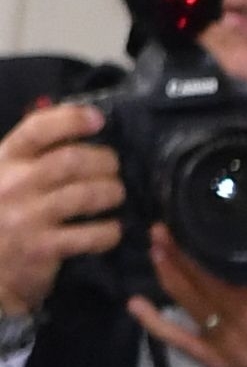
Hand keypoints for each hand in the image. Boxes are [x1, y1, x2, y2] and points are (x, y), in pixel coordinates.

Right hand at [0, 102, 123, 320]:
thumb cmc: (5, 213)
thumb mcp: (9, 175)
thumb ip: (36, 152)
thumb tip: (80, 118)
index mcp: (5, 159)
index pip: (37, 128)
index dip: (71, 119)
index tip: (98, 120)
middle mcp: (13, 183)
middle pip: (72, 160)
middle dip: (105, 162)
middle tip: (114, 170)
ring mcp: (27, 217)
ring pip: (87, 194)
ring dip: (112, 193)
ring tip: (115, 195)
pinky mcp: (44, 248)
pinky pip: (93, 234)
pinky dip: (111, 231)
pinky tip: (112, 229)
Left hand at [128, 225, 246, 366]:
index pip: (237, 266)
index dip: (211, 242)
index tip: (192, 220)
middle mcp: (246, 318)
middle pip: (205, 279)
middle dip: (179, 252)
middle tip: (161, 228)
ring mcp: (223, 339)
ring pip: (188, 299)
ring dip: (167, 272)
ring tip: (154, 248)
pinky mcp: (207, 357)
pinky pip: (175, 337)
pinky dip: (152, 321)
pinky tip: (135, 303)